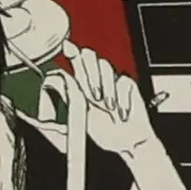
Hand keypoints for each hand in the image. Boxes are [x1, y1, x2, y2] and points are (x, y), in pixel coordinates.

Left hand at [66, 41, 160, 162]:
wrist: (126, 142)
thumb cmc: (105, 132)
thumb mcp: (81, 116)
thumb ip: (72, 96)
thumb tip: (62, 80)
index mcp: (83, 85)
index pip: (76, 62)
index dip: (71, 51)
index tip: (66, 47)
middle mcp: (97, 79)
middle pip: (90, 56)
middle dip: (89, 70)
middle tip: (92, 93)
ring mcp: (112, 81)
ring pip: (105, 66)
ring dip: (104, 87)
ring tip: (107, 106)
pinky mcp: (128, 85)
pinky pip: (122, 81)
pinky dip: (121, 98)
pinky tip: (120, 112)